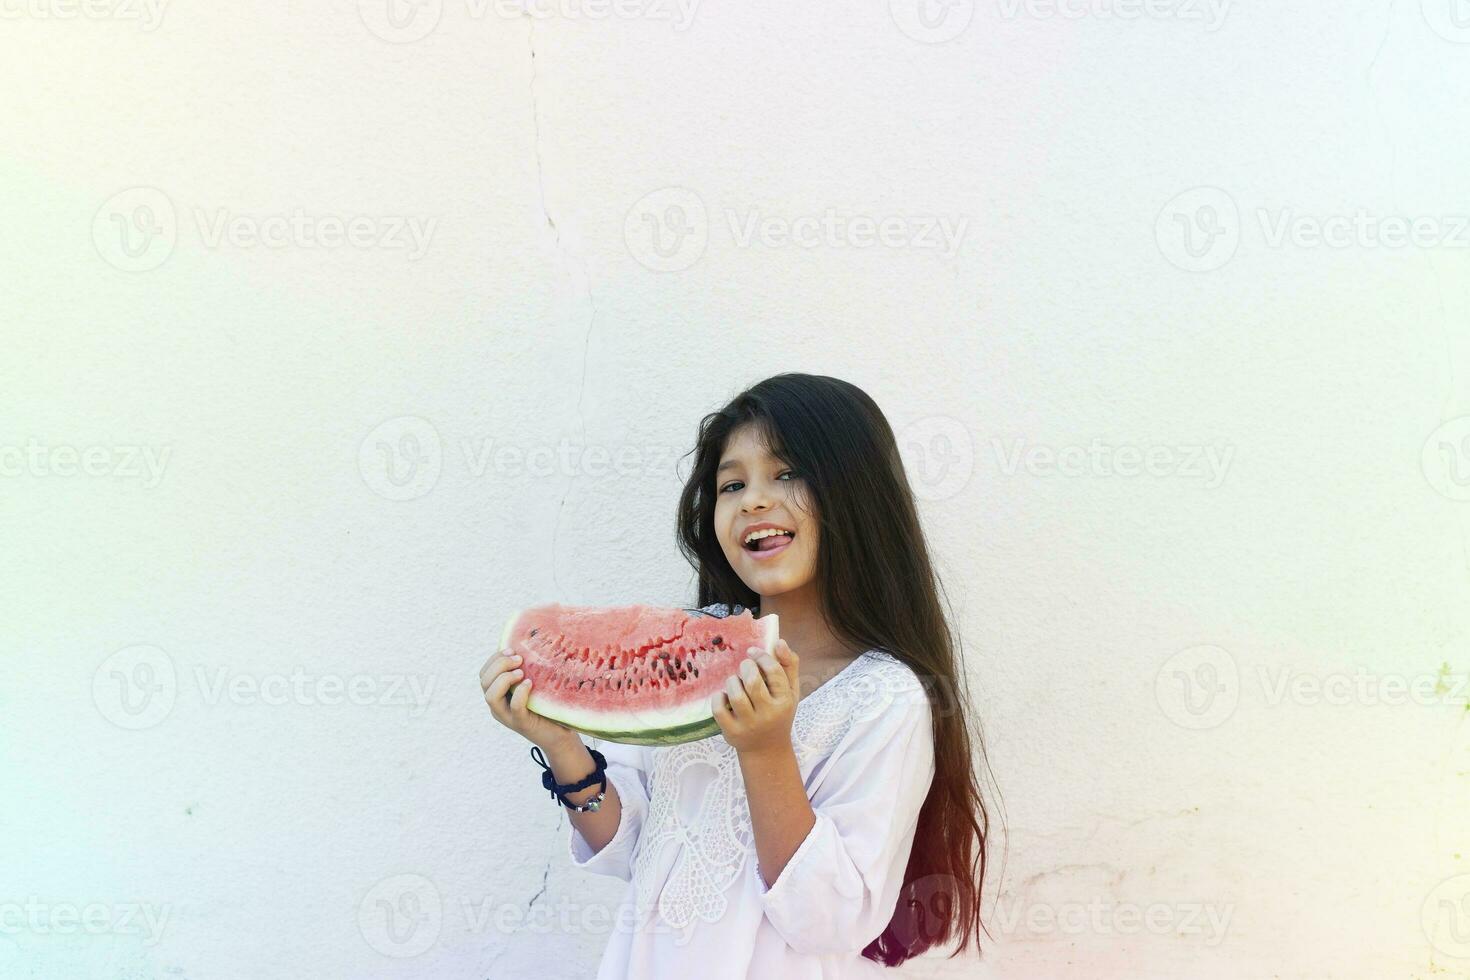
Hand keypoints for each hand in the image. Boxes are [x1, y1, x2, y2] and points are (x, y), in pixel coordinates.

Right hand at [479, 649, 578, 750]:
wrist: (560, 734)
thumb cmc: (547, 706)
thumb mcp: (535, 684)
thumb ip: (527, 669)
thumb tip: (532, 641)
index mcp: (499, 694)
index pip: (484, 673)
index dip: (493, 659)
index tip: (511, 649)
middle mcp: (499, 706)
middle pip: (484, 681)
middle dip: (499, 665)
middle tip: (518, 659)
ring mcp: (508, 716)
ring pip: (491, 696)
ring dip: (503, 679)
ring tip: (521, 671)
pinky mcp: (522, 724)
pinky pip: (514, 708)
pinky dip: (519, 693)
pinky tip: (529, 683)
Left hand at [712, 639, 799, 755]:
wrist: (767, 749)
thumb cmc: (778, 713)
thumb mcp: (790, 691)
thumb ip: (788, 665)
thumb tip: (779, 641)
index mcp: (785, 702)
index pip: (774, 672)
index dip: (762, 656)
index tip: (753, 652)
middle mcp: (768, 714)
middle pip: (753, 682)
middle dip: (746, 667)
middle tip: (744, 667)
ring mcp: (749, 725)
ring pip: (736, 695)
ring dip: (732, 682)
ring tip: (735, 681)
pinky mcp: (732, 733)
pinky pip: (719, 710)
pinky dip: (718, 698)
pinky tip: (724, 696)